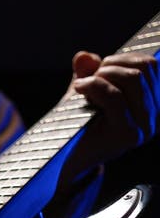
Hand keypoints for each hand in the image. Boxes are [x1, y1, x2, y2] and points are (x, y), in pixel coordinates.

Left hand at [59, 50, 158, 186]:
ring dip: (103, 74)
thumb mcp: (86, 91)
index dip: (123, 59)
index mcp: (152, 105)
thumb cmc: (79, 125)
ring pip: (132, 79)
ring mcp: (144, 128)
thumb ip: (90, 71)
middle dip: (112, 65)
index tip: (101, 69)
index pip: (151, 66)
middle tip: (89, 77)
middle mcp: (155, 117)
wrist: (67, 161)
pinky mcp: (127, 135)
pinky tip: (78, 89)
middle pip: (144, 68)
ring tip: (84, 85)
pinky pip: (114, 96)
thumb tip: (83, 56)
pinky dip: (94, 86)